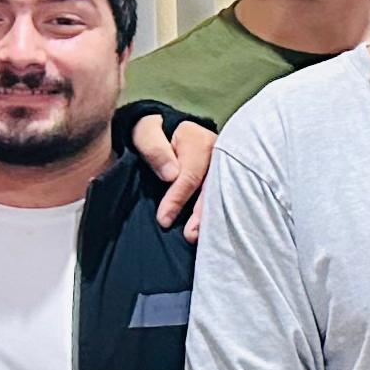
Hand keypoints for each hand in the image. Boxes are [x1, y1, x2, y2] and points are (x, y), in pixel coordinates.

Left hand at [128, 115, 216, 235]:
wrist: (162, 134)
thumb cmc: (151, 135)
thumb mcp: (143, 133)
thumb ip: (154, 148)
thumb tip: (171, 175)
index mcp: (197, 138)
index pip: (190, 174)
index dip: (177, 198)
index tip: (164, 219)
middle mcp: (218, 152)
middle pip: (215, 186)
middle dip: (203, 213)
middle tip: (190, 235)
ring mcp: (225, 165)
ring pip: (223, 193)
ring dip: (213, 217)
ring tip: (199, 236)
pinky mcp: (226, 177)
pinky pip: (225, 197)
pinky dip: (218, 214)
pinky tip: (212, 231)